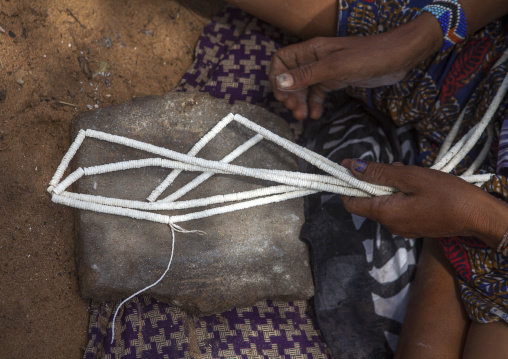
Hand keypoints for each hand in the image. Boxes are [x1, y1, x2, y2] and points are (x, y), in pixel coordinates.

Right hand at [269, 14, 441, 119]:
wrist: (399, 57)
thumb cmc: (369, 56)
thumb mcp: (335, 67)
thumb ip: (307, 75)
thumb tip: (280, 83)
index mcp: (312, 50)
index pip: (282, 60)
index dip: (277, 77)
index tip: (282, 96)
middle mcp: (316, 59)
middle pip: (290, 76)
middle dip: (289, 94)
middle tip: (294, 110)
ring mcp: (326, 70)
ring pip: (304, 87)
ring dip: (300, 102)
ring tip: (303, 117)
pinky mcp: (336, 80)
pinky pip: (318, 93)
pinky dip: (315, 104)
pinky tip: (317, 115)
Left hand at [340, 159, 507, 244]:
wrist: (479, 217)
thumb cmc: (447, 195)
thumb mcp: (410, 177)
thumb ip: (379, 173)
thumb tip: (351, 166)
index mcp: (385, 213)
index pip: (350, 203)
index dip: (346, 184)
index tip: (351, 167)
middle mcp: (389, 225)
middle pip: (368, 200)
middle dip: (375, 180)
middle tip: (397, 168)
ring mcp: (402, 228)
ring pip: (384, 202)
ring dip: (390, 185)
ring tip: (411, 175)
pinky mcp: (413, 227)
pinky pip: (398, 208)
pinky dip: (401, 194)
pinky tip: (418, 185)